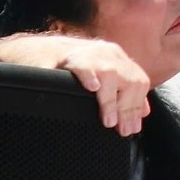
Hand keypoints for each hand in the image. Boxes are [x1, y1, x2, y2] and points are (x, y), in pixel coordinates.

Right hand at [0, 34, 151, 135]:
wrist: (36, 50)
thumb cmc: (69, 68)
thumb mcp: (100, 77)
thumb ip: (123, 91)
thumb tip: (143, 111)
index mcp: (117, 58)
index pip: (139, 81)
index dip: (137, 106)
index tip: (132, 129)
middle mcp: (107, 53)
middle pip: (129, 79)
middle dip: (128, 107)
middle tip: (122, 129)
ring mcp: (88, 53)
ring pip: (110, 74)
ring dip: (111, 100)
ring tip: (109, 120)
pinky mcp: (66, 56)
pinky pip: (82, 65)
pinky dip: (89, 76)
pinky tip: (92, 88)